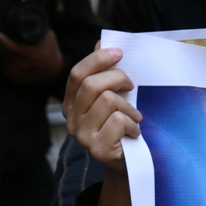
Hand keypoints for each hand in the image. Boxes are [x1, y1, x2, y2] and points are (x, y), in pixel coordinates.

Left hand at [0, 28, 63, 83]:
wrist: (53, 70)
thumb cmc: (50, 50)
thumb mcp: (48, 37)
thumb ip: (38, 28)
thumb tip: (26, 15)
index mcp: (30, 56)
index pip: (10, 47)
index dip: (0, 40)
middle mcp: (22, 66)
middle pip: (2, 51)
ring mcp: (17, 73)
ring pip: (1, 57)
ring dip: (0, 50)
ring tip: (2, 42)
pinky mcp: (13, 78)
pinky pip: (2, 65)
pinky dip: (3, 58)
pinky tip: (7, 53)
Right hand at [64, 44, 140, 173]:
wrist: (130, 163)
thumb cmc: (122, 127)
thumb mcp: (114, 98)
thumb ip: (105, 74)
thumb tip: (102, 41)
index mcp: (71, 104)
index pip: (77, 74)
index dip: (97, 59)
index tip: (119, 53)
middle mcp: (71, 119)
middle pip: (92, 85)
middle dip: (118, 79)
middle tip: (131, 87)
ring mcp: (82, 135)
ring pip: (108, 101)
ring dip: (129, 108)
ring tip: (134, 117)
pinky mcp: (97, 149)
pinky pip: (119, 121)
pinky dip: (133, 123)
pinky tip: (134, 132)